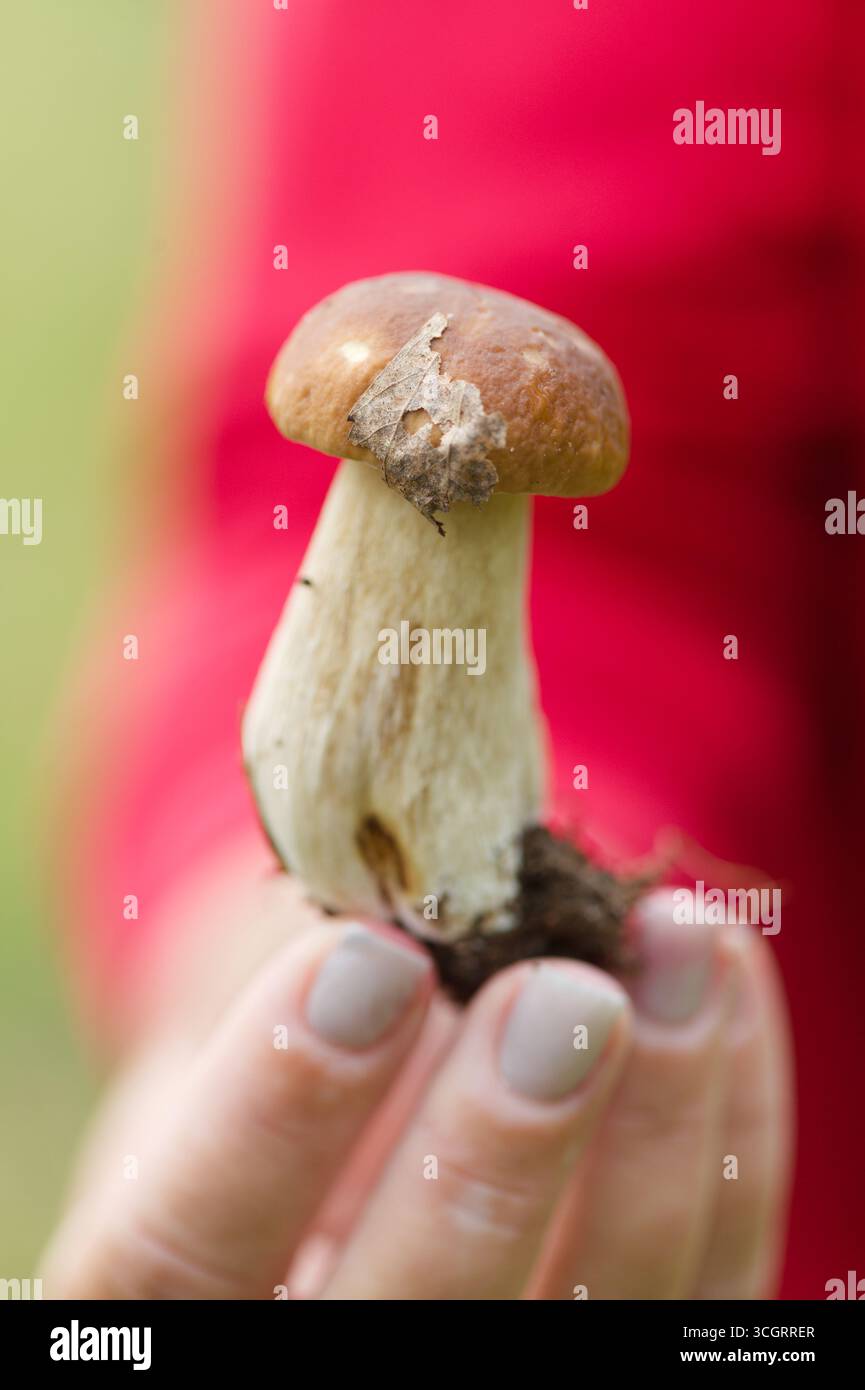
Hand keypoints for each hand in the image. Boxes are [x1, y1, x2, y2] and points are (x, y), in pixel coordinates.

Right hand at [41, 871, 791, 1299]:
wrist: (340, 1132)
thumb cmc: (264, 1061)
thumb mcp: (220, 1027)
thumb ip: (291, 989)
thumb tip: (424, 912)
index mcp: (177, 1311)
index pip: (182, 1254)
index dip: (265, 1118)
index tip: (368, 958)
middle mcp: (330, 1371)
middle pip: (407, 1325)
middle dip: (492, 1157)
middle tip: (560, 994)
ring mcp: (493, 1382)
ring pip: (597, 1314)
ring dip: (658, 1129)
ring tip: (676, 949)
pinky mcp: (618, 1350)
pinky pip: (706, 1280)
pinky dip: (728, 1130)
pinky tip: (722, 988)